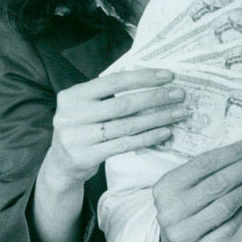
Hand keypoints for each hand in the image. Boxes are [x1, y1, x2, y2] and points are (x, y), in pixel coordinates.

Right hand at [47, 69, 187, 189]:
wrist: (61, 165)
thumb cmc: (84, 128)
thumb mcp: (88, 107)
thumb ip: (110, 94)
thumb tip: (155, 81)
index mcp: (73, 96)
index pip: (114, 81)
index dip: (143, 77)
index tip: (168, 76)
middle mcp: (71, 115)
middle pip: (124, 103)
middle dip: (156, 98)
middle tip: (179, 94)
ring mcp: (76, 138)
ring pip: (127, 125)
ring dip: (158, 118)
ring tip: (179, 113)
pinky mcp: (85, 157)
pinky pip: (125, 144)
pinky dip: (148, 137)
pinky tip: (165, 132)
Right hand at [153, 139, 241, 241]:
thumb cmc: (186, 207)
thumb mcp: (187, 185)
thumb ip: (210, 170)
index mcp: (167, 187)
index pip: (204, 163)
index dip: (232, 152)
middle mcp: (171, 210)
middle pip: (217, 184)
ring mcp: (182, 233)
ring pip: (224, 206)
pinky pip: (228, 228)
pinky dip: (241, 213)